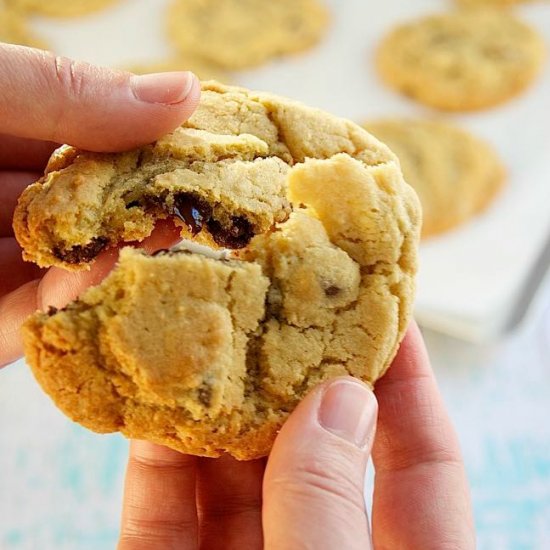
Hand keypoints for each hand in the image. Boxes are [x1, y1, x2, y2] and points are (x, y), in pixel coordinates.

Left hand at [0, 43, 199, 366]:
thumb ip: (68, 95)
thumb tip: (185, 91)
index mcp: (1, 132)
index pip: (97, 136)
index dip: (155, 145)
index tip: (209, 152)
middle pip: (91, 209)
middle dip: (144, 212)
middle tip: (196, 209)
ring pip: (65, 270)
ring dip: (108, 262)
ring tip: (154, 241)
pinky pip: (24, 320)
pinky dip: (56, 305)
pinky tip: (84, 281)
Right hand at [118, 323, 474, 548]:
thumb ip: (330, 506)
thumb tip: (340, 398)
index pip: (419, 458)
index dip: (405, 376)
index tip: (382, 304)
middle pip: (314, 452)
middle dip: (291, 376)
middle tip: (272, 298)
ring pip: (234, 479)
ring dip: (214, 410)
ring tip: (201, 333)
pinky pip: (163, 519)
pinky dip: (158, 465)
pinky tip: (149, 409)